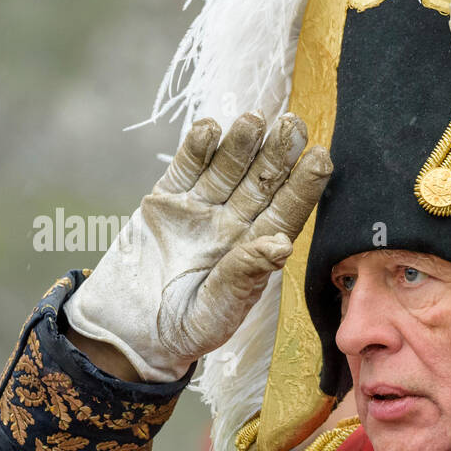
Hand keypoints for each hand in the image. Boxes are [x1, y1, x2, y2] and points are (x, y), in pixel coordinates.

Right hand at [63, 111, 332, 382]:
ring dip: (240, 144)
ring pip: (226, 170)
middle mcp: (233, 225)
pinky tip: (210, 129)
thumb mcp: (219, 309)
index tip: (321, 158)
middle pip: (261, 183)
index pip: (287, 213)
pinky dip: (195, 150)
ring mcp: (200, 211)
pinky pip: (185, 170)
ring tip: (254, 119)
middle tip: (294, 123)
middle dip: (278, 154)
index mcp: (256, 252)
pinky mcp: (165, 203)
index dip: (304, 186)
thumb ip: (245, 275)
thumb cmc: (184, 329)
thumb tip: (281, 245)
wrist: (128, 331)